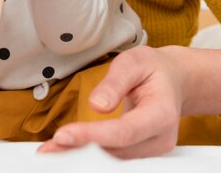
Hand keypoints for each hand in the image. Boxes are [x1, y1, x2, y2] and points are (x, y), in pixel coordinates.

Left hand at [37, 46, 183, 157]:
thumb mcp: (134, 61)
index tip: (63, 135)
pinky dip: (90, 153)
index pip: (124, 131)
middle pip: (117, 152)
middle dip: (81, 150)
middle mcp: (160, 138)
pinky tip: (68, 149)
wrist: (173, 80)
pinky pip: (114, 157)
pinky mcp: (141, 154)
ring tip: (51, 150)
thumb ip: (116, 82)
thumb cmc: (153, 69)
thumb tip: (97, 105)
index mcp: (162, 113)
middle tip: (48, 149)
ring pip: (114, 159)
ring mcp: (153, 150)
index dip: (93, 136)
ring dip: (82, 155)